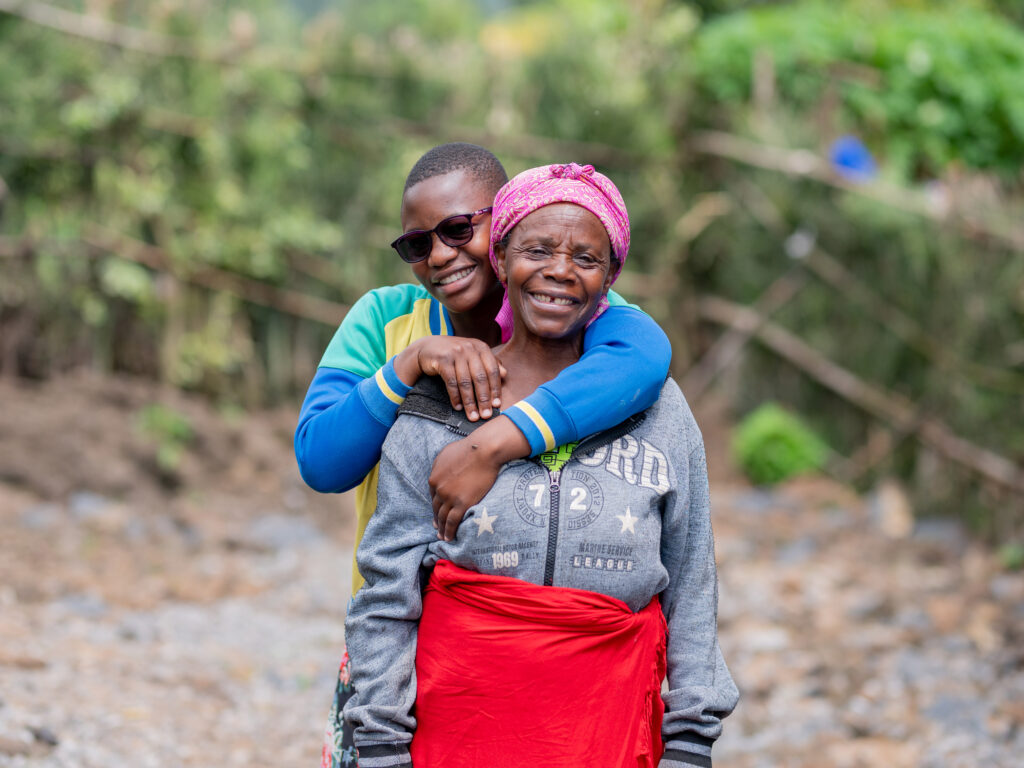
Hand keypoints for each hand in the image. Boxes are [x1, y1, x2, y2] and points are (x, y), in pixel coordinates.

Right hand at [394, 337, 505, 420]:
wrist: (428, 348)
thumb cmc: (456, 355)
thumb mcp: (474, 356)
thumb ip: (489, 364)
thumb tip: (505, 375)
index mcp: (481, 347)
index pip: (493, 370)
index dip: (495, 389)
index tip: (497, 405)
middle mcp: (470, 348)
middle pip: (480, 378)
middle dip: (483, 399)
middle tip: (485, 415)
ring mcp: (455, 353)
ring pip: (465, 382)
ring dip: (469, 402)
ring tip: (472, 416)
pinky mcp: (442, 359)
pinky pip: (451, 382)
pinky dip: (455, 397)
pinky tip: (458, 407)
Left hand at [429, 416, 529, 540]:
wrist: (483, 450)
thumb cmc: (468, 448)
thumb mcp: (446, 454)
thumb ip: (439, 465)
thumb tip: (439, 473)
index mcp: (434, 478)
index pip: (433, 497)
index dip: (435, 507)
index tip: (437, 513)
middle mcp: (439, 489)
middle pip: (436, 509)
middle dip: (436, 520)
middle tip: (437, 528)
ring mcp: (449, 498)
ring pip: (443, 517)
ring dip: (442, 529)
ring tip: (442, 537)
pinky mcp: (462, 503)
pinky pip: (453, 522)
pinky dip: (449, 531)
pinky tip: (449, 537)